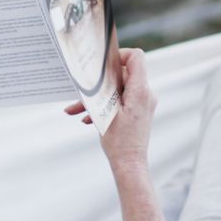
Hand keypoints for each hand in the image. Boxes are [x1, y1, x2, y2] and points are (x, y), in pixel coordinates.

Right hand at [64, 48, 156, 170]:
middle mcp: (145, 94)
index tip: (102, 65)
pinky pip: (120, 100)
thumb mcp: (106, 111)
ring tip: (75, 109)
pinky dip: (104, 105)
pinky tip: (86, 118)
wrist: (129, 165)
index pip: (136, 57)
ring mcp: (142, 103)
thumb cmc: (119, 142)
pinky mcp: (137, 111)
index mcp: (140, 91)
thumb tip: (97, 72)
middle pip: (121, 75)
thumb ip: (104, 88)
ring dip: (96, 97)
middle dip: (98, 83)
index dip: (119, 55)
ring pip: (117, 90)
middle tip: (80, 93)